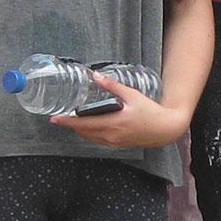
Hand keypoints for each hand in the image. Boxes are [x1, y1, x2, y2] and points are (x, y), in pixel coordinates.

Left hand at [50, 77, 191, 150]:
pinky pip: (98, 140)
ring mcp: (114, 142)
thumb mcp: (132, 95)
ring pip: (90, 138)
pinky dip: (90, 134)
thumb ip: (112, 86)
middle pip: (83, 133)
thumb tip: (96, 76)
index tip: (54, 119)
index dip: (67, 122)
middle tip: (59, 119)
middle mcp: (111, 135)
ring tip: (72, 121)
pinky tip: (89, 126)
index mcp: (113, 123)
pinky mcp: (118, 144)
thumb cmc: (151, 112)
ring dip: (80, 130)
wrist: (165, 129)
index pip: (83, 124)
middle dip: (70, 126)